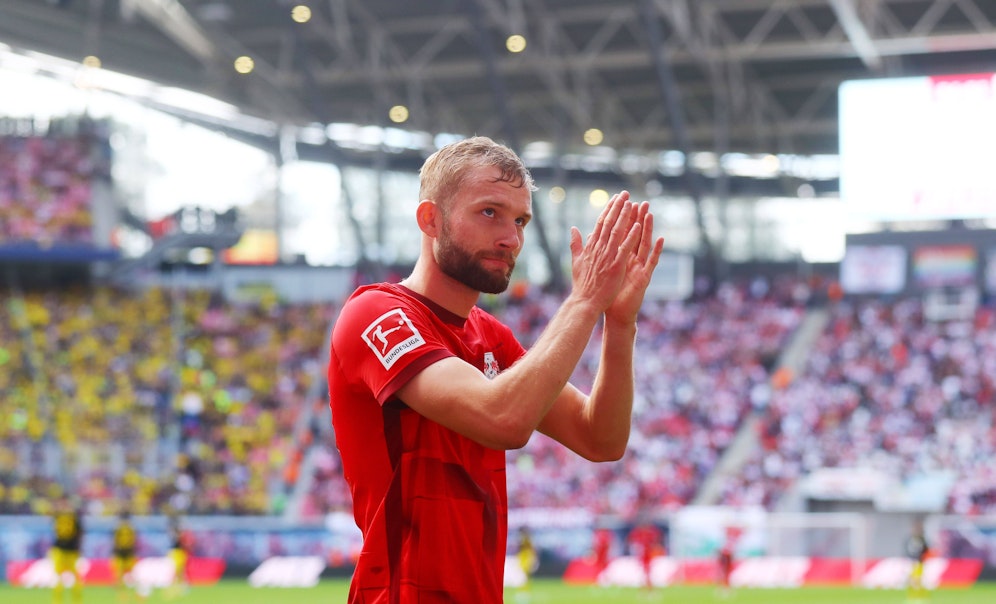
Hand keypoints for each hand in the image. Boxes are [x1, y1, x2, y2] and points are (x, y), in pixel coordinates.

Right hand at [568, 191, 642, 311]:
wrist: (584, 301)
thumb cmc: (582, 284)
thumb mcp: (576, 260)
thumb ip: (575, 243)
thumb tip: (573, 228)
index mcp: (591, 246)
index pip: (600, 223)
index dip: (609, 209)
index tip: (615, 198)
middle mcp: (599, 248)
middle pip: (609, 223)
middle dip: (618, 207)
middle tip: (626, 194)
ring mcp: (607, 256)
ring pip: (617, 232)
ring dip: (625, 216)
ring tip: (632, 203)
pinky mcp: (616, 266)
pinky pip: (625, 248)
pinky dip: (631, 236)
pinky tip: (638, 225)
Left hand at [604, 199, 664, 325]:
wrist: (615, 312)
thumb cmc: (608, 292)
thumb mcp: (601, 268)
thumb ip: (596, 250)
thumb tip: (589, 234)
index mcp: (621, 256)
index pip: (622, 233)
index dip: (623, 219)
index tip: (623, 203)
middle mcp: (632, 259)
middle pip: (635, 236)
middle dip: (637, 219)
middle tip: (641, 202)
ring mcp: (639, 267)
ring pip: (644, 244)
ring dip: (647, 229)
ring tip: (649, 213)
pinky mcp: (644, 278)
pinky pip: (652, 262)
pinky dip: (656, 251)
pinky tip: (661, 239)